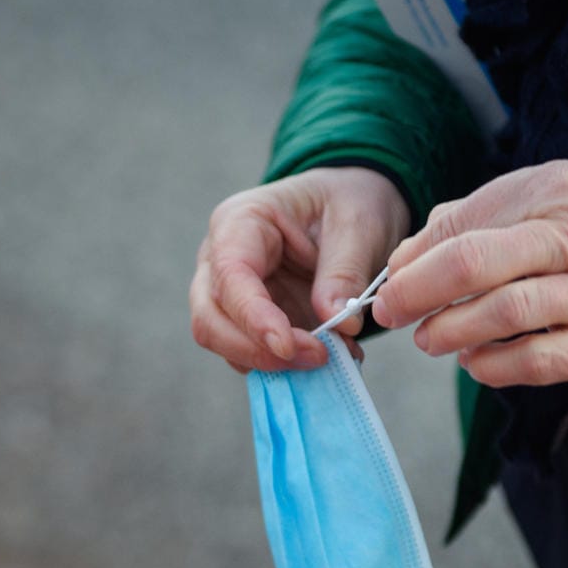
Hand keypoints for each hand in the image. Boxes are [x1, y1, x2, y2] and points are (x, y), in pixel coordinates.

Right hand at [190, 167, 409, 370]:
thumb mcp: (358, 224)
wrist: (352, 205)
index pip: (229, 276)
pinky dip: (285, 366)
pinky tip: (328, 358)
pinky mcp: (248, 320)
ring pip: (223, 342)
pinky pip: (251, 352)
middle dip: (257, 349)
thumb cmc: (348, 201)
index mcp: (241, 222)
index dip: (253, 317)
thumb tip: (338, 323)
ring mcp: (229, 293)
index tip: (289, 347)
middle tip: (317, 358)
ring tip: (332, 358)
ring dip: (272, 362)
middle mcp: (221, 259)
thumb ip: (344, 272)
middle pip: (210, 318)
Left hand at [370, 160, 567, 386]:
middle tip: (393, 314)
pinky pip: (541, 361)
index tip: (389, 287)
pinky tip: (474, 362)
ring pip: (505, 313)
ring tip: (430, 340)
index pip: (462, 227)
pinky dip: (496, 366)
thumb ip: (472, 219)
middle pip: (475, 264)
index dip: (414, 262)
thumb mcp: (540, 195)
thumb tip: (404, 259)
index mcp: (550, 194)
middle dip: (419, 293)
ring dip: (452, 331)